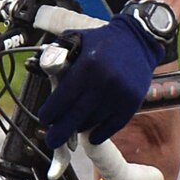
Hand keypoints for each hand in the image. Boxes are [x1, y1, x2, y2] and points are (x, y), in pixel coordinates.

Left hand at [36, 14, 164, 149]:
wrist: (138, 41)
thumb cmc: (102, 42)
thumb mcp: (75, 39)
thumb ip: (56, 55)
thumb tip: (41, 73)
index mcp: (88, 65)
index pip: (63, 98)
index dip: (51, 113)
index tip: (44, 119)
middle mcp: (104, 82)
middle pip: (76, 116)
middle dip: (60, 132)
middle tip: (51, 141)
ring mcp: (120, 95)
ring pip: (93, 122)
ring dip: (80, 128)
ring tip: (73, 126)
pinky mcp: (132, 103)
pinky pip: (112, 127)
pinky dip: (100, 133)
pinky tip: (91, 134)